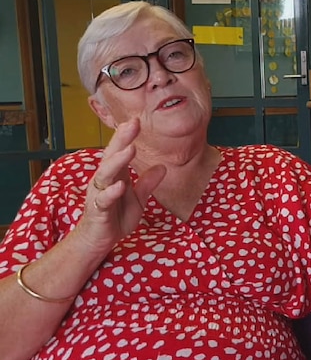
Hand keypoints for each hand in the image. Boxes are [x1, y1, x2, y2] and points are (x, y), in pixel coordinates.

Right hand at [77, 119, 165, 251]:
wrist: (99, 240)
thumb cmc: (116, 216)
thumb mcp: (138, 199)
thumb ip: (148, 183)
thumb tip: (163, 167)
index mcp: (115, 175)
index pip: (120, 151)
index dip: (127, 136)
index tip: (137, 119)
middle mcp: (104, 180)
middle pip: (111, 156)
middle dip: (121, 139)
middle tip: (132, 124)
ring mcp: (99, 194)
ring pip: (105, 174)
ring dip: (118, 161)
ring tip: (130, 149)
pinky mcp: (97, 210)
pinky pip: (103, 199)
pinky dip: (111, 192)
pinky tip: (120, 185)